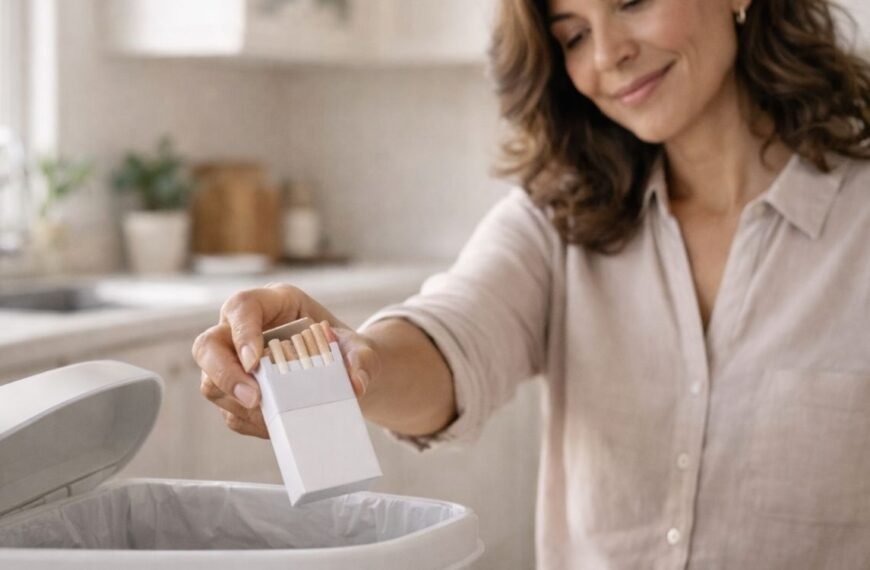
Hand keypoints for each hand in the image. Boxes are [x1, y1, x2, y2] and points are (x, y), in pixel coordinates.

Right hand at [192, 283, 380, 438]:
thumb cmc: (344, 349)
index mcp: (272, 304)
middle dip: (224, 374)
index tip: (255, 362)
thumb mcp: (359, 348)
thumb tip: (356, 384)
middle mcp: (243, 330)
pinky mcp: (236, 392)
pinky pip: (229, 411)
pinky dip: (250, 423)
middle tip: (255, 399)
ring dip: (237, 405)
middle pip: (208, 345)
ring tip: (273, 418)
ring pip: (210, 383)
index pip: (242, 307)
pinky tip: (275, 426)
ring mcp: (234, 361)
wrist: (345, 373)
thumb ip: (361, 359)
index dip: (242, 333)